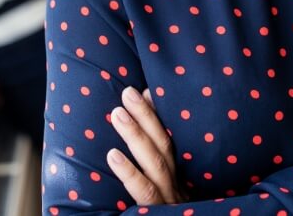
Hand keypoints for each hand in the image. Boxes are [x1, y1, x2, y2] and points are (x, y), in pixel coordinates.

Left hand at [107, 86, 186, 204]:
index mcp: (178, 173)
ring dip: (137, 136)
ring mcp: (170, 198)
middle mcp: (178, 183)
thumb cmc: (158, 207)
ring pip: (156, 163)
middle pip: (164, 144)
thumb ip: (152, 152)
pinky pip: (145, 193)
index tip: (145, 90)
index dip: (158, 114)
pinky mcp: (157, 213)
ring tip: (117, 114)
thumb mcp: (159, 182)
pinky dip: (130, 173)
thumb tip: (144, 110)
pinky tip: (113, 155)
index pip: (171, 137)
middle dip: (146, 116)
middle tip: (128, 92)